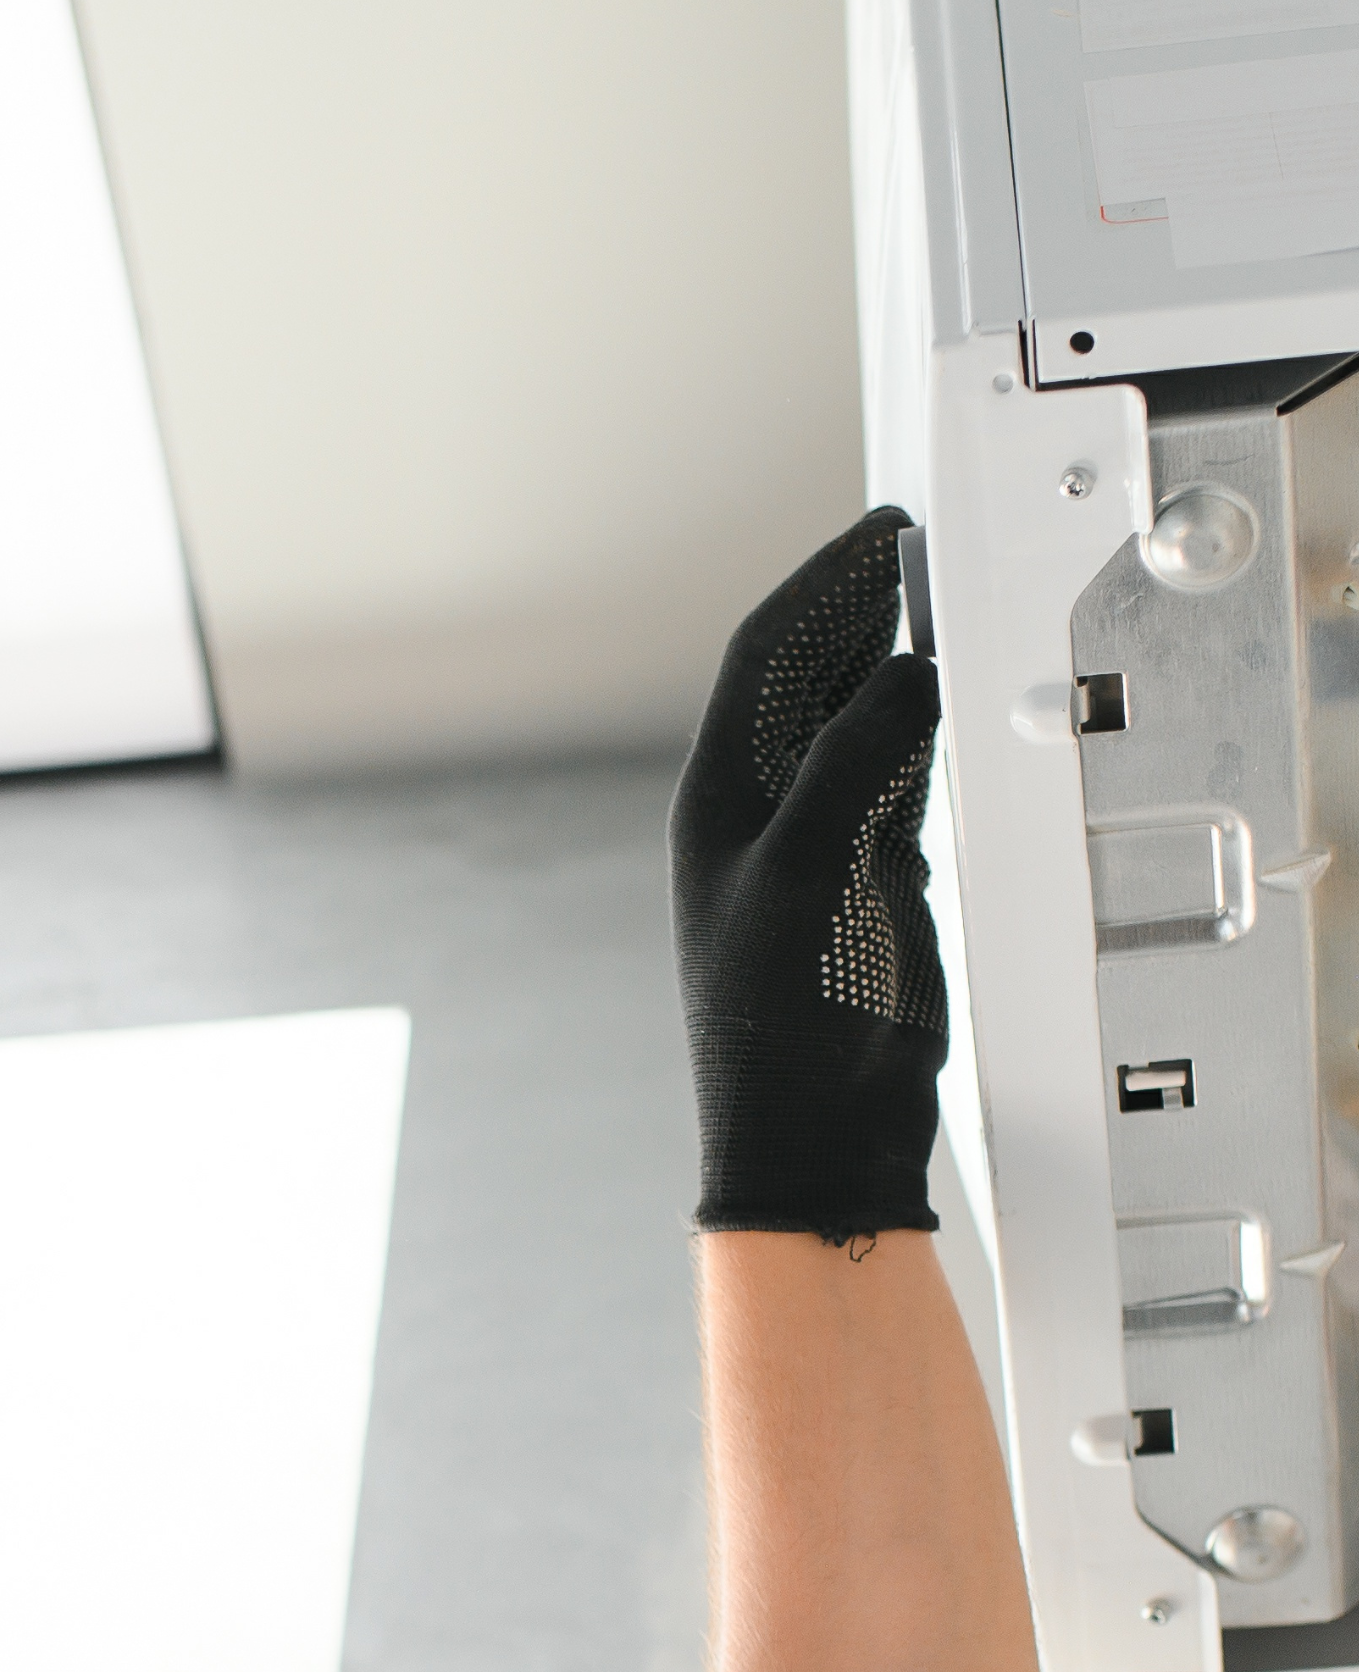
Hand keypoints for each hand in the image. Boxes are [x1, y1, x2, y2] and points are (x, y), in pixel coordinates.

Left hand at [670, 508, 945, 1241]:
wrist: (820, 1133)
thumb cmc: (781, 1026)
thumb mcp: (808, 871)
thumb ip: (857, 762)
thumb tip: (907, 674)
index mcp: (721, 800)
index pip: (767, 658)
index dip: (820, 586)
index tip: (876, 537)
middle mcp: (764, 814)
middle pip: (812, 678)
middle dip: (858, 608)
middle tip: (914, 549)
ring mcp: (821, 846)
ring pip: (859, 724)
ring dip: (893, 663)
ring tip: (939, 600)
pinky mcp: (872, 882)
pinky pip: (901, 781)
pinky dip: (926, 734)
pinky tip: (950, 701)